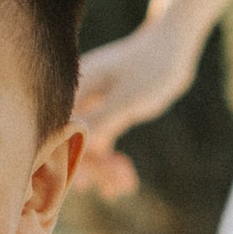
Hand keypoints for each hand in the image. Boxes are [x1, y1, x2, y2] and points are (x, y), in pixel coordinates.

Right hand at [71, 18, 200, 202]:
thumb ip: (101, 120)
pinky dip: (111, 159)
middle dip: (90, 169)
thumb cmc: (152, 66)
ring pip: (87, 145)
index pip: (57, 133)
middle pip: (70, 142)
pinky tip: (124, 180)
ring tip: (124, 187)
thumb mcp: (128, 98)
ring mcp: (91, 105)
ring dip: (104, 169)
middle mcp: (77, 99)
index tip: (82, 183)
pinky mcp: (107, 110)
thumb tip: (73, 144)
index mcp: (74, 91)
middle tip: (112, 190)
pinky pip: (102, 141)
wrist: (175, 43)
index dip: (65, 160)